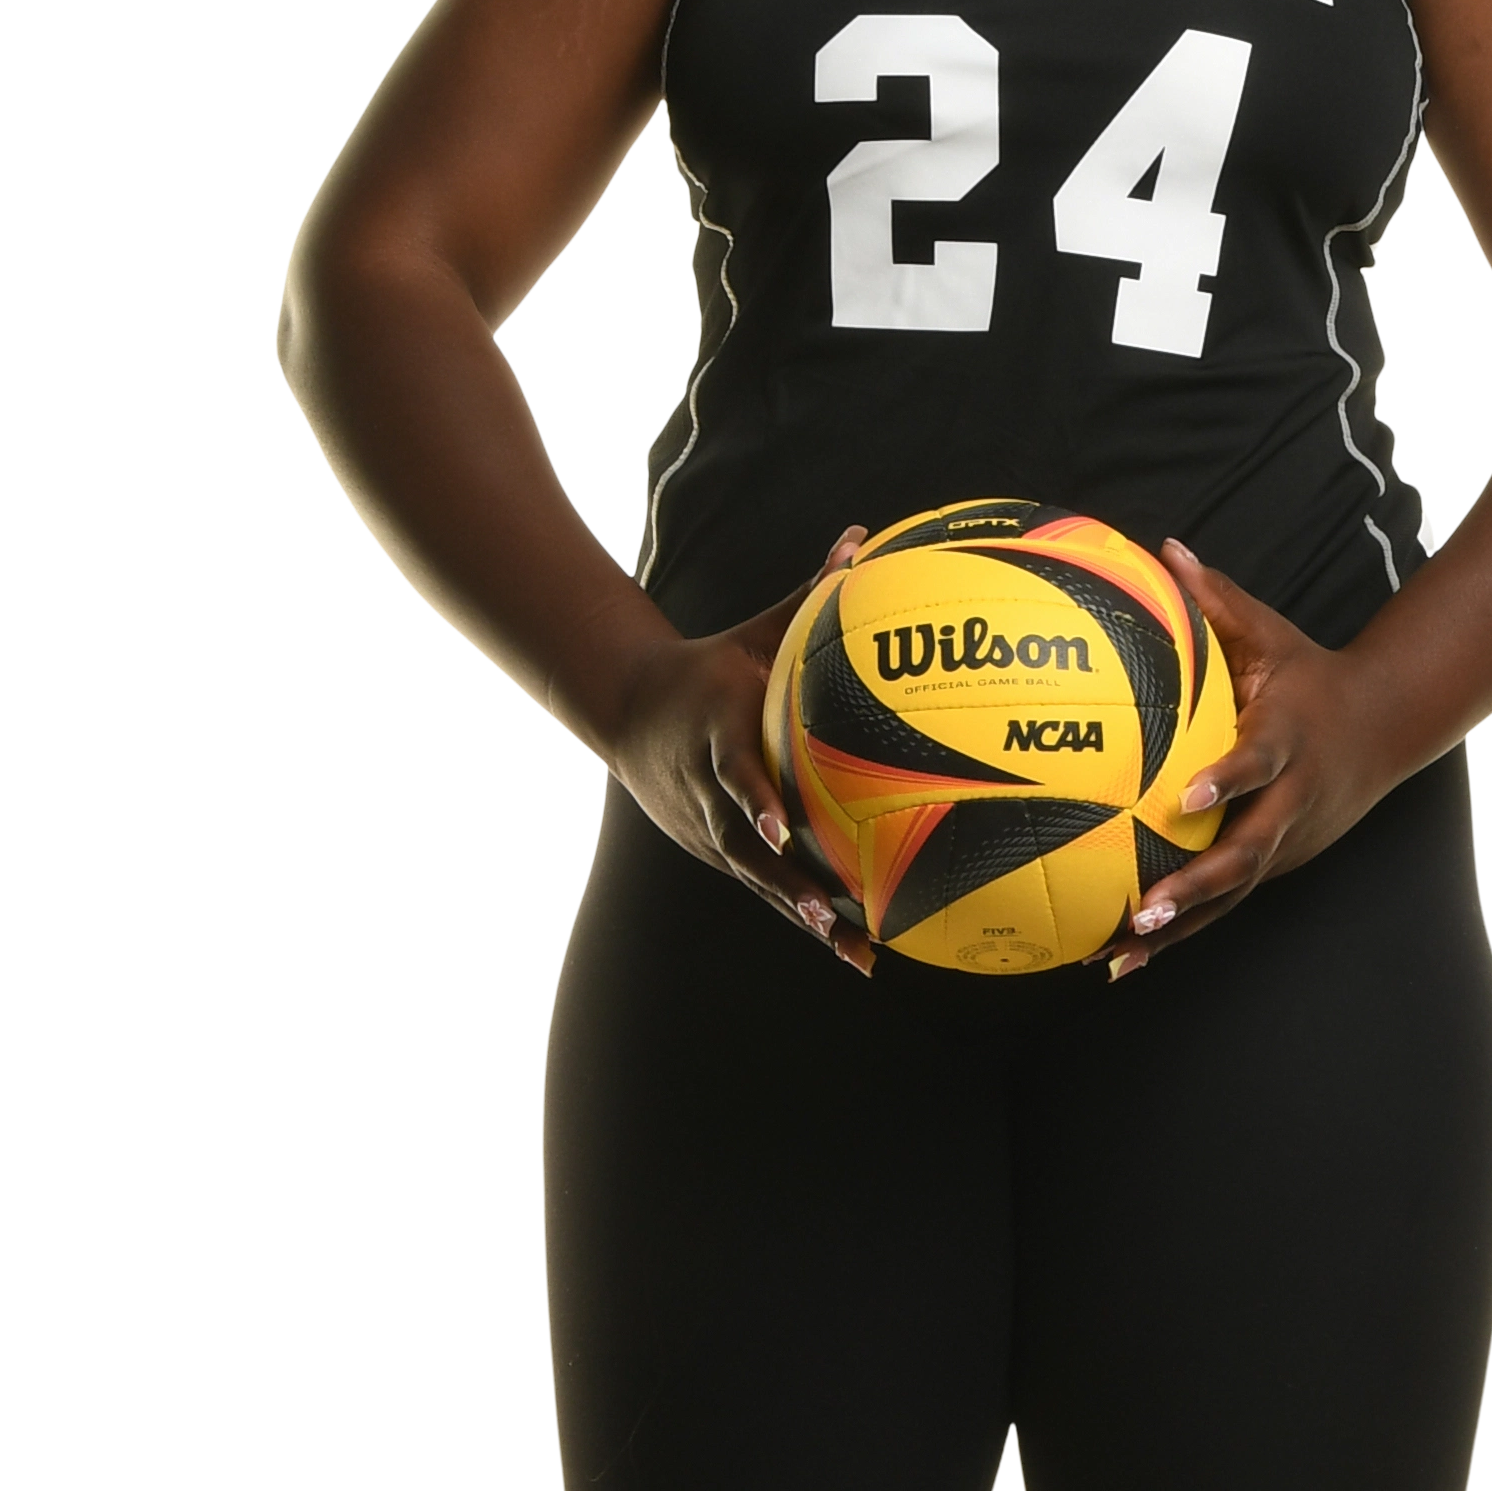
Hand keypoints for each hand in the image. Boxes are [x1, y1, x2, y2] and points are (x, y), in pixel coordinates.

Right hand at [608, 527, 875, 969]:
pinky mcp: (717, 850)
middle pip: (746, 847)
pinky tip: (856, 948)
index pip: (732, 773)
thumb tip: (862, 537)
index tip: (783, 829)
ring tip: (857, 952)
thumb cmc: (709, 667)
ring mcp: (707, 830)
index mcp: (716, 737)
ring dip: (805, 915)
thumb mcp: (752, 631)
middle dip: (788, 885)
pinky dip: (804, 913)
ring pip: (758, 881)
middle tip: (831, 913)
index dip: (755, 801)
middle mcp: (706, 793)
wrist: (629, 710)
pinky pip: (765, 886)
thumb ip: (812, 591)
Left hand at [1107, 541, 1402, 980]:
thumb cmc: (1312, 678)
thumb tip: (1165, 548)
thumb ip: (1217, 600)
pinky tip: (1119, 961)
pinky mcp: (1276, 867)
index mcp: (1287, 743)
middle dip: (1195, 886)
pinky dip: (1181, 935)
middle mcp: (1291, 803)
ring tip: (1117, 954)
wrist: (1384, 730)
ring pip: (1232, 894)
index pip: (1256, 764)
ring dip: (1179, 928)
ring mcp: (1286, 843)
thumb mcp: (1274, 635)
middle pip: (1245, 853)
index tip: (1182, 800)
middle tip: (1144, 910)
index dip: (1224, 781)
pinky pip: (1225, 904)